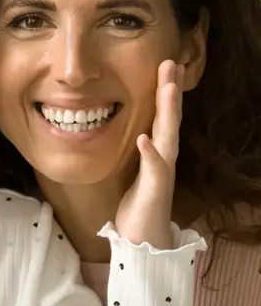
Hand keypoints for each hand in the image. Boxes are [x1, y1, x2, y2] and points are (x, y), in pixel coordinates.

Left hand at [114, 60, 182, 249]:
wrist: (144, 242)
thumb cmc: (138, 208)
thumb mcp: (135, 173)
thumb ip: (139, 154)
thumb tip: (136, 133)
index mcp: (157, 153)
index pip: (162, 117)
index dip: (164, 92)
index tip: (165, 66)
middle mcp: (164, 159)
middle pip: (169, 119)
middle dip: (169, 91)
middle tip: (171, 63)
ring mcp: (162, 173)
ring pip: (167, 137)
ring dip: (168, 113)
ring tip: (167, 88)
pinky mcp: (155, 190)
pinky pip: (154, 168)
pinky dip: (150, 152)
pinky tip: (144, 137)